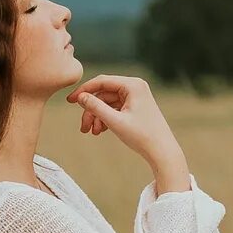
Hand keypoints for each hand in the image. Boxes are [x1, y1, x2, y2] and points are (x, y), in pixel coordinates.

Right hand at [65, 73, 189, 188]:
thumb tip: (80, 97)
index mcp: (133, 85)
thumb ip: (95, 107)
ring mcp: (136, 97)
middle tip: (83, 127)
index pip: (102, 81)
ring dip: (97, 117)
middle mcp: (135, 87)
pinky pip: (114, 108)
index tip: (70, 101)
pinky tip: (101, 130)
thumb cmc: (142, 136)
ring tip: (93, 132)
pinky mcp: (135, 107)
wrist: (162, 151)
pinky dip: (106, 118)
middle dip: (91, 111)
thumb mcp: (114, 121)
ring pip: (107, 103)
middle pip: (103, 94)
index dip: (84, 91)